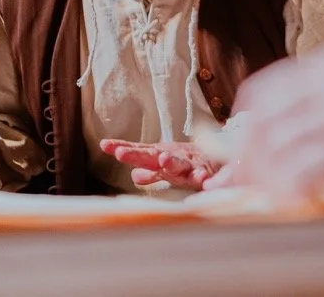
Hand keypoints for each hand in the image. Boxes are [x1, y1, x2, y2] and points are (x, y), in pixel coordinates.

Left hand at [99, 139, 220, 190]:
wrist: (219, 157)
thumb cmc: (188, 163)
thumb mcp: (167, 167)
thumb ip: (150, 171)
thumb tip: (134, 175)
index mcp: (161, 157)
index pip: (138, 152)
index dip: (123, 149)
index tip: (105, 145)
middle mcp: (172, 158)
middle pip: (152, 155)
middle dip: (137, 155)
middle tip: (121, 154)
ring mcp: (189, 165)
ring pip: (178, 163)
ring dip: (171, 162)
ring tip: (162, 160)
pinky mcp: (206, 172)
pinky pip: (204, 175)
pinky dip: (203, 176)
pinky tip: (202, 179)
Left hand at [206, 50, 323, 199]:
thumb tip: (285, 129)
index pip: (261, 90)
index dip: (242, 126)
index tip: (241, 152)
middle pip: (260, 124)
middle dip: (243, 161)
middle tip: (241, 188)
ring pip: (273, 150)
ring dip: (260, 180)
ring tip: (264, 200)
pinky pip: (301, 171)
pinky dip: (286, 190)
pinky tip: (290, 204)